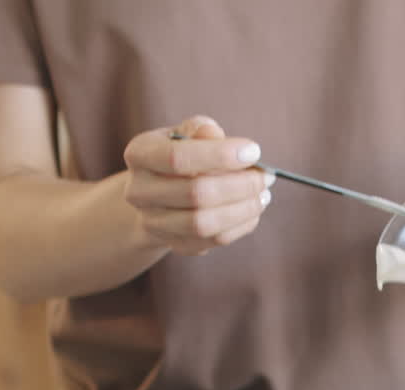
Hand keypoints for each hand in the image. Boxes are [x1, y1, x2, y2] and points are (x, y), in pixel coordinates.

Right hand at [122, 115, 272, 255]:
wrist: (159, 193)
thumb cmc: (181, 155)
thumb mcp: (186, 133)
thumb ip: (200, 130)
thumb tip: (214, 134)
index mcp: (140, 154)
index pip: (177, 158)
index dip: (219, 155)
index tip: (254, 151)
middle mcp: (139, 191)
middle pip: (195, 194)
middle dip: (240, 185)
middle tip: (266, 177)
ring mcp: (153, 222)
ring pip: (203, 223)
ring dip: (242, 209)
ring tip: (263, 195)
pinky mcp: (173, 244)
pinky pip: (212, 240)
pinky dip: (240, 226)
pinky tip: (253, 211)